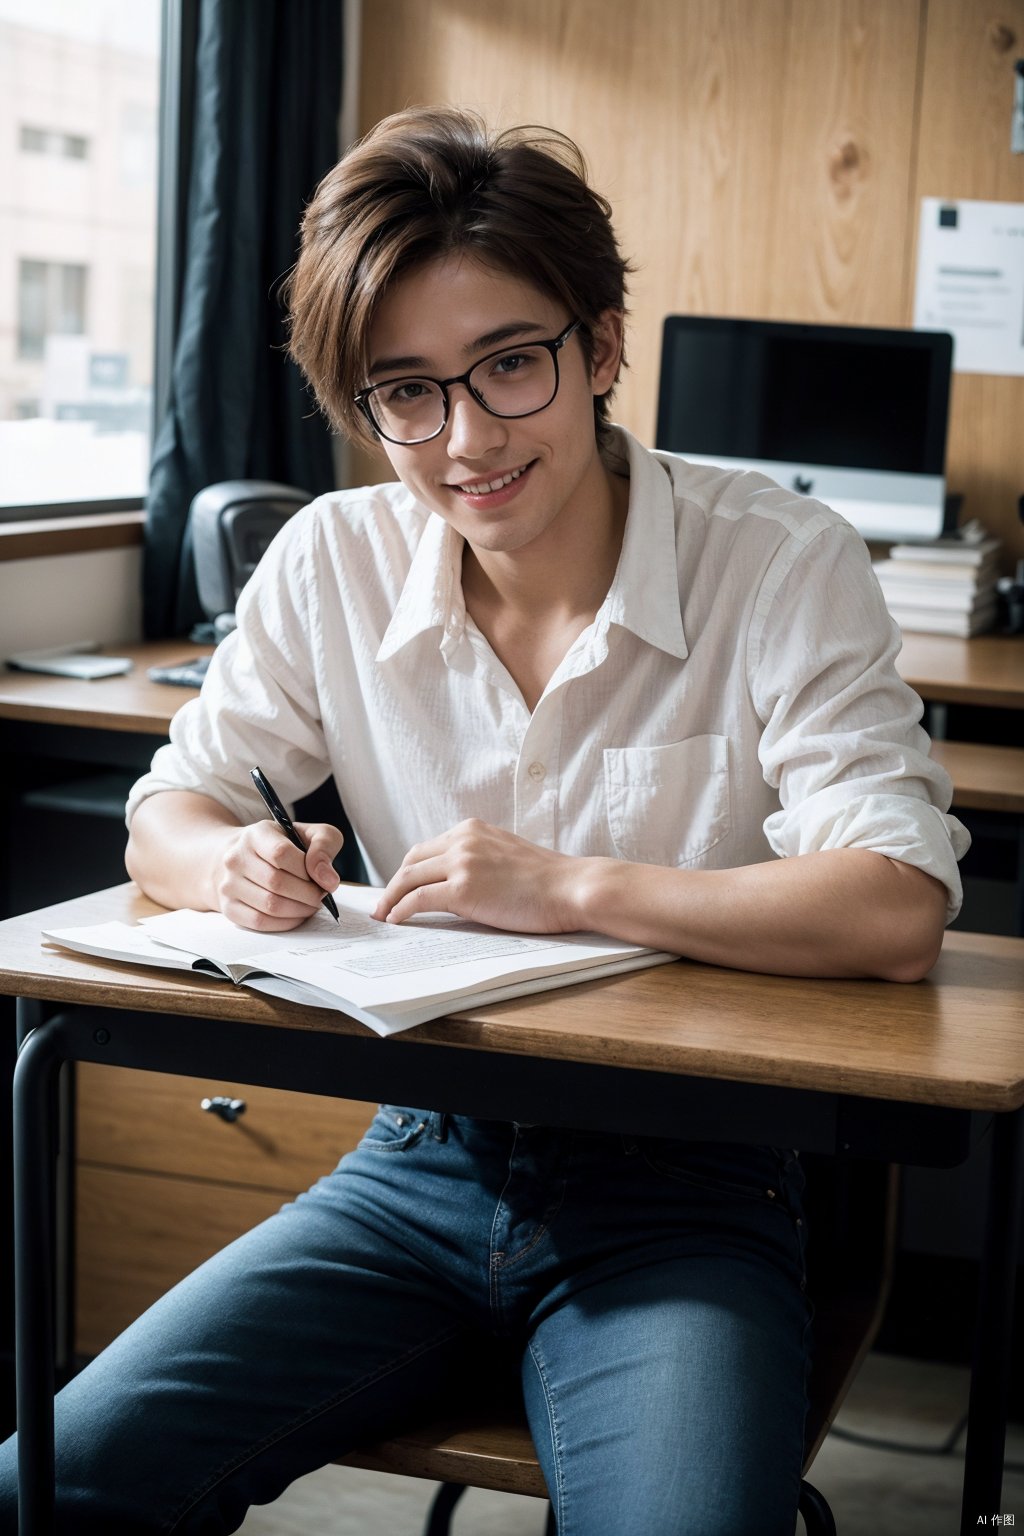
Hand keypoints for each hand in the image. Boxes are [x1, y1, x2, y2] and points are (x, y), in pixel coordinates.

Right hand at [211, 820, 343, 930]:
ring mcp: (229, 884)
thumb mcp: (309, 833)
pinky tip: (296, 915)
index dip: (307, 870)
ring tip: (310, 905)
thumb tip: (328, 880)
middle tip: (320, 896)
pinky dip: (285, 923)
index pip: (281, 853)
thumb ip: (325, 846)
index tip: (322, 877)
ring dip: (299, 910)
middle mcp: (236, 857)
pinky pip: (260, 922)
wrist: (242, 858)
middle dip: (308, 894)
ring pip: (270, 906)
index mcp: (257, 834)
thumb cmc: (283, 846)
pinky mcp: (229, 907)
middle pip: (277, 882)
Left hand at [372, 819, 586, 931]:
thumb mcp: (506, 855)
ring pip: (409, 879)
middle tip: (385, 903)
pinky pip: (418, 899)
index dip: (410, 870)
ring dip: (391, 898)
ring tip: (383, 915)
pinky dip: (402, 910)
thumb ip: (479, 860)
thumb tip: (456, 883)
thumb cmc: (548, 880)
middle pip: (412, 861)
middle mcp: (463, 839)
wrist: (572, 887)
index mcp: (473, 829)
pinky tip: (396, 920)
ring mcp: (461, 862)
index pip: (428, 848)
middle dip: (395, 883)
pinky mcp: (462, 888)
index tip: (401, 886)